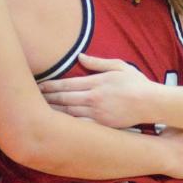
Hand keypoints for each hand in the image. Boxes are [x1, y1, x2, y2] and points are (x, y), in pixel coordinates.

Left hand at [39, 53, 156, 128]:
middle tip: (31, 98)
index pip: (66, 84)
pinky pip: (79, 125)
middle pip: (63, 99)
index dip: (49, 86)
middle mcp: (93, 98)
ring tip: (37, 111)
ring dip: (51, 112)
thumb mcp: (119, 66)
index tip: (37, 86)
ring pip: (68, 113)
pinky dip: (66, 125)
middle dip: (46, 99)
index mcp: (96, 82)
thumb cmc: (137, 83)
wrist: (152, 103)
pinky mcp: (101, 125)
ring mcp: (96, 113)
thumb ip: (97, 62)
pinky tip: (55, 125)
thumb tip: (80, 57)